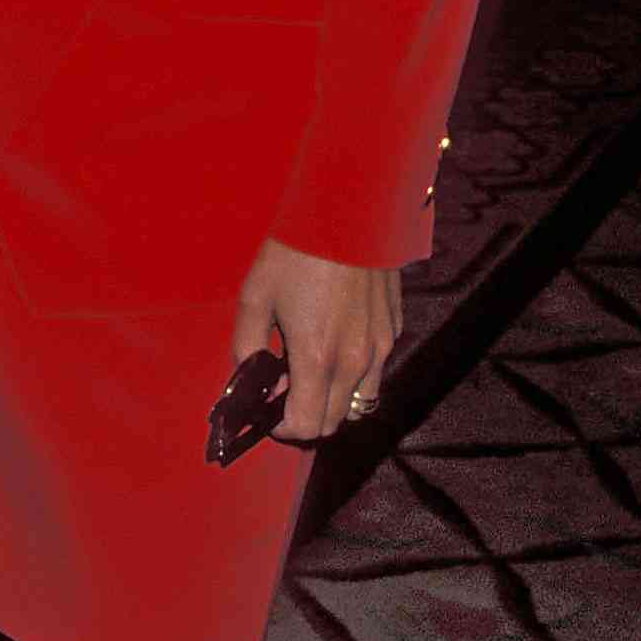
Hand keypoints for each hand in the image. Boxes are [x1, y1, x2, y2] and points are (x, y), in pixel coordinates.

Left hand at [230, 239, 401, 446]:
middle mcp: (354, 362)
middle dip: (305, 417)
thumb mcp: (255, 296)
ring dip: (332, 400)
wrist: (347, 213)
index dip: (282, 428)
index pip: (305, 426)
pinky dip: (353, 374)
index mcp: (316, 357)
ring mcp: (379, 348)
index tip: (269, 412)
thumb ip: (247, 346)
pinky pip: (375, 372)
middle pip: (331, 422)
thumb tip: (253, 377)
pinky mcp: (393, 331)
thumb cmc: (295, 253)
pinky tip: (334, 343)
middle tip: (284, 391)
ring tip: (311, 371)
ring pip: (357, 402)